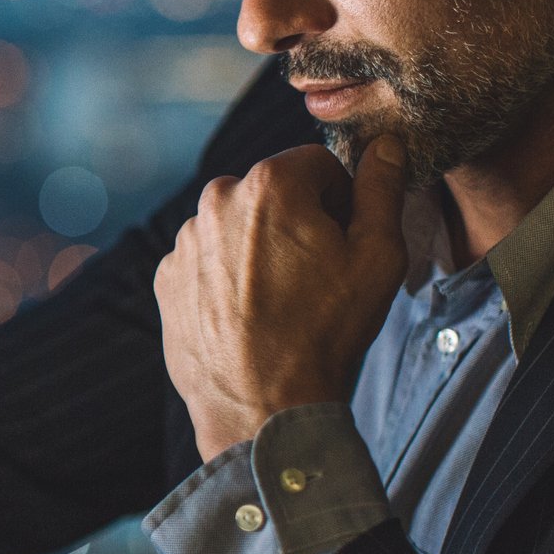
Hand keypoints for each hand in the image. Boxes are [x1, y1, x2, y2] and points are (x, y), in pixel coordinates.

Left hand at [154, 136, 407, 461]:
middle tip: (316, 276)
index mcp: (268, 183)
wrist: (262, 408)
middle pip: (273, 193)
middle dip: (297, 221)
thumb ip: (381, 189)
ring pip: (237, 227)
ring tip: (281, 302)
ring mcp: (184, 242)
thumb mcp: (377, 256)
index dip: (341, 200)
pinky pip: (206, 262)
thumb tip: (386, 145)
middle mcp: (215, 201)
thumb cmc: (326, 332)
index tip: (344, 241)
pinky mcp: (167, 278)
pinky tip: (248, 316)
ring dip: (260, 249)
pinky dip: (227, 279)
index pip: (317, 164)